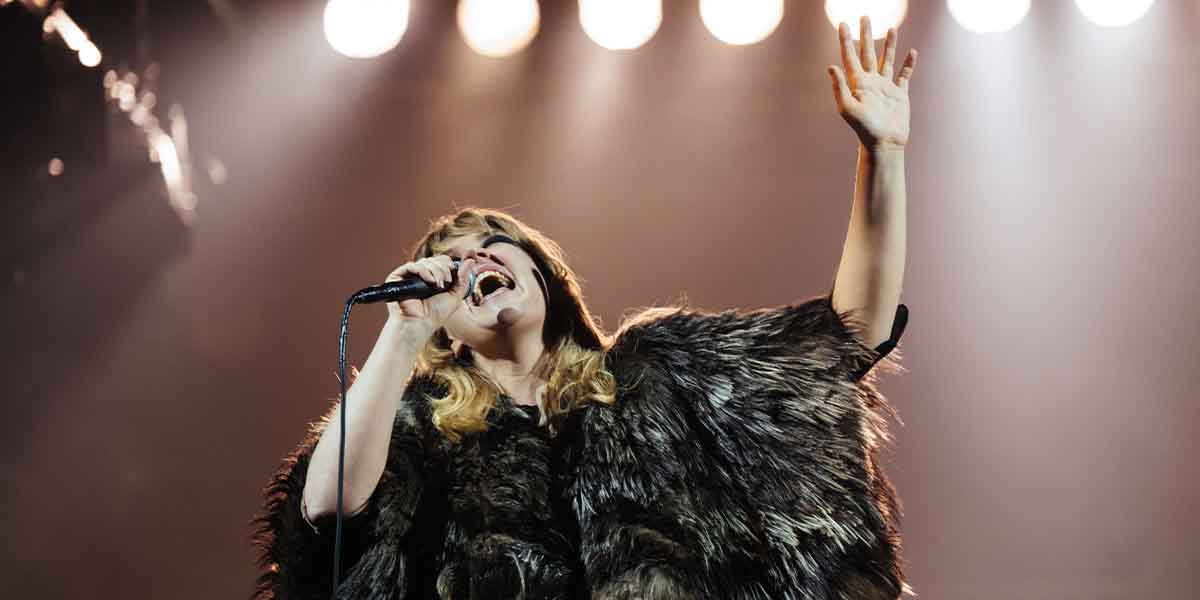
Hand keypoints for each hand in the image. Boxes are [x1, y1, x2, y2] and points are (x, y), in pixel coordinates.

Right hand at [383, 255, 466, 340]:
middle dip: (443, 269)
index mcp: (433, 277)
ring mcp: (409, 275)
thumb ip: (463, 279)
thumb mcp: (455, 295)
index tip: (451, 279)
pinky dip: (423, 271)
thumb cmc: (436, 314)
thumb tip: (471, 261)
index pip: (442, 261)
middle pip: (435, 260)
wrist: (421, 324)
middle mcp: (421, 275)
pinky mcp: (398, 277)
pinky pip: (412, 266)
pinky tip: (429, 282)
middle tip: (445, 283)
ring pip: (425, 261)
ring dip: (435, 271)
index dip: (448, 266)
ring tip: (437, 285)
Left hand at [828, 17, 917, 151]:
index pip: (850, 56)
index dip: (846, 40)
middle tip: (864, 17)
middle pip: (867, 52)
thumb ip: (839, 87)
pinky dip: (908, 64)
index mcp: (857, 83)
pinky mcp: (900, 94)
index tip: (842, 24)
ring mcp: (886, 87)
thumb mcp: (848, 108)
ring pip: (886, 60)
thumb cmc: (864, 128)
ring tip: (891, 28)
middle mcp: (871, 82)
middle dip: (865, 35)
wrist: (883, 143)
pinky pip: (904, 75)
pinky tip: (911, 52)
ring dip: (889, 44)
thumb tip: (830, 66)